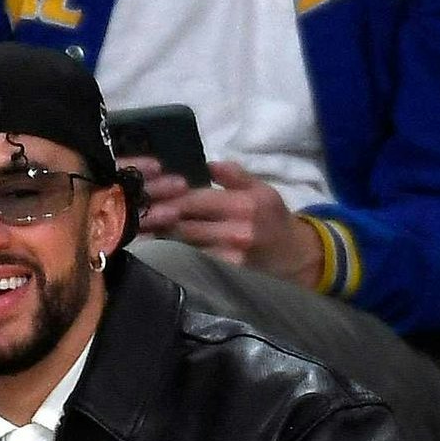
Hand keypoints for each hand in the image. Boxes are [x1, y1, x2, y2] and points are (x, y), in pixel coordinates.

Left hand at [137, 164, 323, 287]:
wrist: (294, 258)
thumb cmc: (273, 219)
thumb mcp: (261, 190)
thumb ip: (235, 175)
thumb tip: (209, 164)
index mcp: (244, 205)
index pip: (194, 199)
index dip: (170, 197)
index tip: (153, 194)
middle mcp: (236, 232)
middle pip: (183, 224)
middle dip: (162, 218)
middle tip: (145, 212)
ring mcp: (230, 258)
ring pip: (184, 245)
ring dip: (165, 237)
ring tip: (150, 229)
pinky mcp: (225, 276)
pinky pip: (193, 262)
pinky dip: (177, 254)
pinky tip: (165, 248)